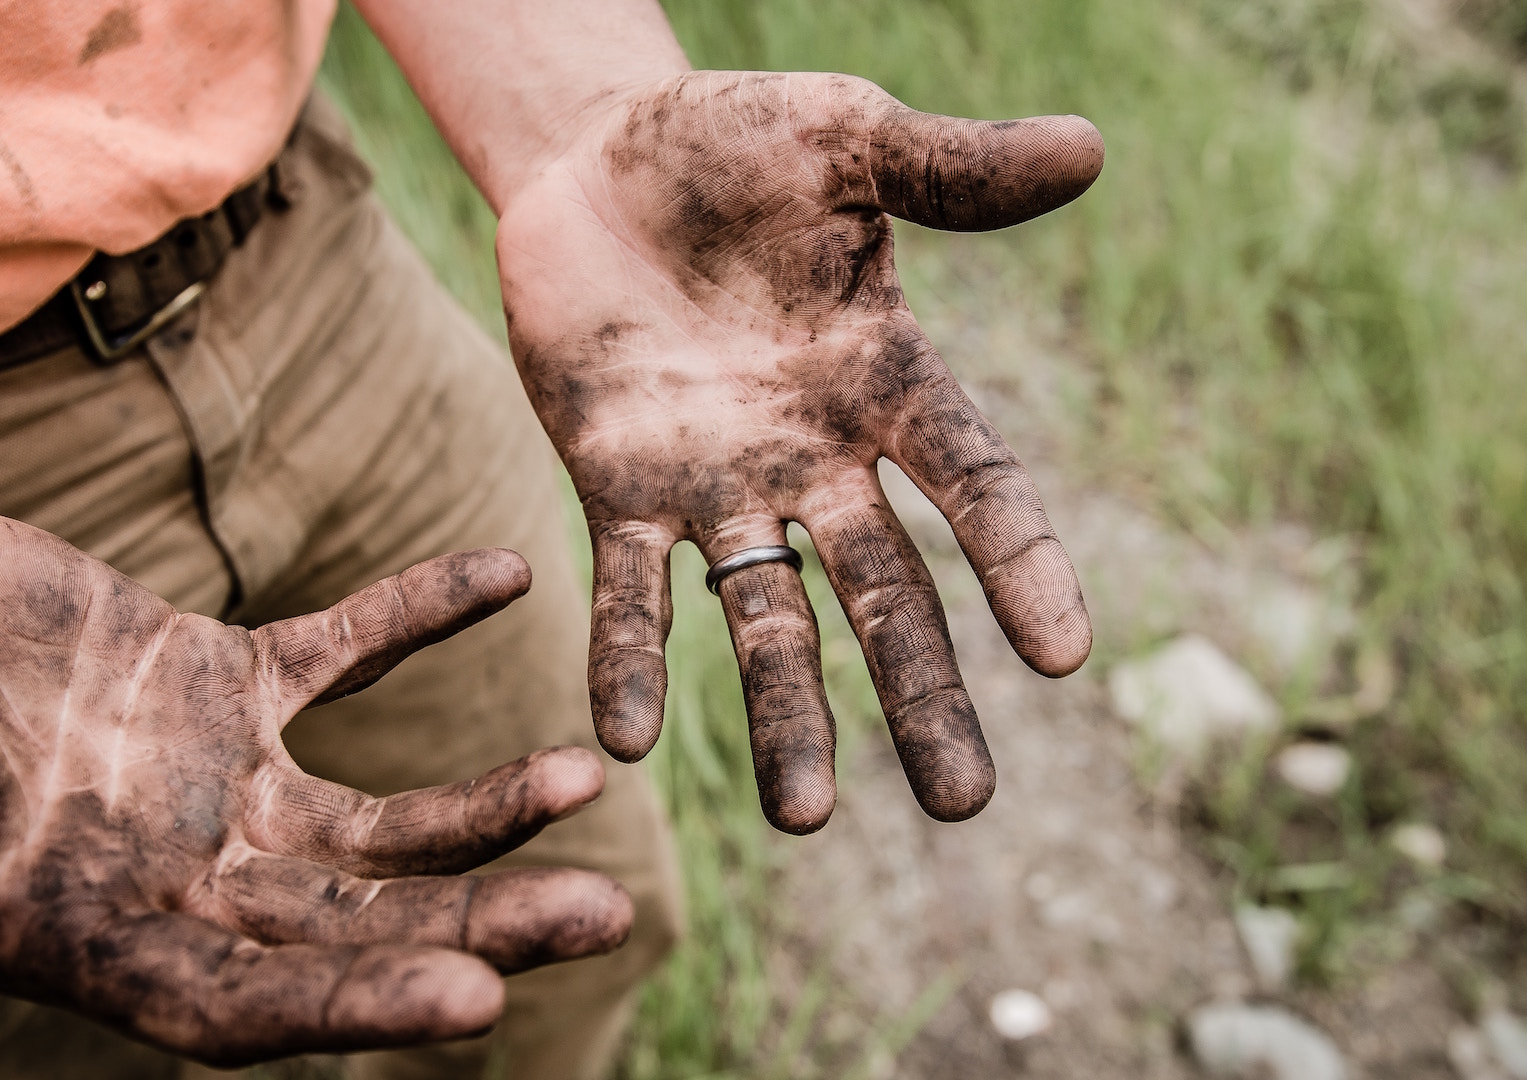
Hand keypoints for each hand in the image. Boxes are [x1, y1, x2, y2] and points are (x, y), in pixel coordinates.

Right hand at [0, 496, 630, 1064]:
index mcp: (91, 938)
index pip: (246, 1004)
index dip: (357, 1006)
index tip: (480, 1003)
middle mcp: (176, 877)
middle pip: (355, 924)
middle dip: (478, 923)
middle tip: (606, 917)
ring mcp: (212, 780)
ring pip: (377, 816)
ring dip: (483, 802)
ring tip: (584, 776)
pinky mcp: (221, 678)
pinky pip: (343, 648)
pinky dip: (418, 611)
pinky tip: (506, 572)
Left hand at [498, 71, 1100, 833]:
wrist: (596, 161)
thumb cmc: (732, 143)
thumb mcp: (843, 139)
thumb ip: (949, 169)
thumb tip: (1089, 147)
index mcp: (885, 379)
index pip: (974, 481)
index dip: (1020, 562)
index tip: (1067, 655)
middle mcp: (815, 455)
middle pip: (884, 590)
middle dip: (920, 693)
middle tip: (963, 805)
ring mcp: (718, 483)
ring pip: (763, 615)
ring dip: (784, 713)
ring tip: (801, 818)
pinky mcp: (617, 487)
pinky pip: (627, 588)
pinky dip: (628, 659)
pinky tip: (624, 740)